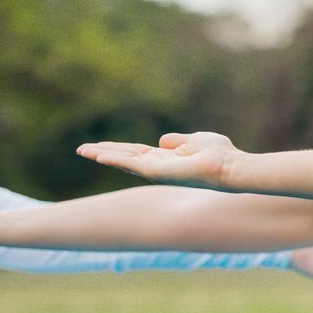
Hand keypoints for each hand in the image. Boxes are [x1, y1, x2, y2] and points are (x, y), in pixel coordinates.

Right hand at [77, 132, 241, 188]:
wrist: (230, 167)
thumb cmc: (220, 155)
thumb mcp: (197, 141)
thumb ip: (179, 141)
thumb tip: (163, 140)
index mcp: (166, 159)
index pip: (137, 153)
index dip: (119, 149)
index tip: (101, 146)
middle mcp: (158, 167)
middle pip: (125, 157)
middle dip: (104, 153)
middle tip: (82, 149)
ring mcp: (156, 171)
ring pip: (124, 161)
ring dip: (103, 155)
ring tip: (83, 150)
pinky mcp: (158, 172)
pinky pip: (131, 165)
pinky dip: (115, 160)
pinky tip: (99, 156)